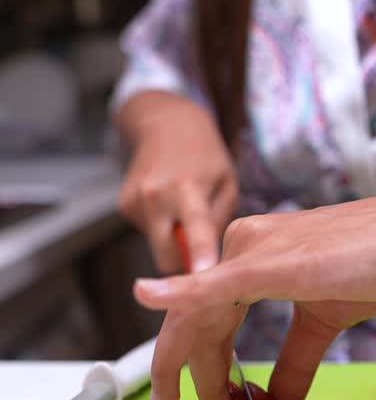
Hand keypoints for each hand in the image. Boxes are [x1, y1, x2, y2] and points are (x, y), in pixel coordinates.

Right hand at [116, 91, 238, 272]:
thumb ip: (218, 224)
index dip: (199, 253)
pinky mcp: (124, 204)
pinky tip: (166, 203)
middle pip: (166, 256)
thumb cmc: (206, 158)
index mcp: (189, 188)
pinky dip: (159, 226)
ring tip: (182, 207)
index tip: (203, 274)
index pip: (196, 227)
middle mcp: (157, 195)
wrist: (166, 125)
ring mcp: (136, 199)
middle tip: (201, 250)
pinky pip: (147, 233)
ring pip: (157, 247)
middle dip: (183, 261)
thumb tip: (206, 264)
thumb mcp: (227, 184)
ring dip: (172, 238)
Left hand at [134, 177, 375, 399]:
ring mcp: (256, 248)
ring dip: (203, 376)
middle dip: (194, 381)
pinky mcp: (275, 261)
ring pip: (202, 318)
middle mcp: (243, 243)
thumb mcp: (328, 319)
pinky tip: (149, 297)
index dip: (203, 371)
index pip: (206, 318)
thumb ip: (295, 359)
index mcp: (251, 253)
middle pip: (195, 323)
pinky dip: (181, 296)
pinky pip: (216, 286)